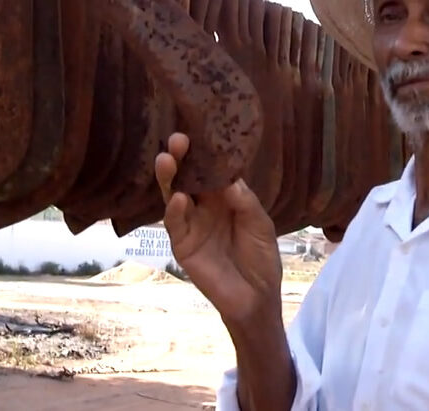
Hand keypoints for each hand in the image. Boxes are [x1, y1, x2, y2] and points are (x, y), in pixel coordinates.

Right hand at [155, 133, 282, 325]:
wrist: (257, 296)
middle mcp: (205, 206)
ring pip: (175, 195)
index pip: (211, 170)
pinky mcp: (183, 244)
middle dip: (181, 159)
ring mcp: (192, 224)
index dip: (205, 153)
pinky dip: (175, 211)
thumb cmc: (262, 257)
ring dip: (170, 178)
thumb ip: (245, 202)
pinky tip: (178, 198)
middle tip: (177, 141)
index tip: (199, 132)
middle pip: (188, 177)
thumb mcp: (261, 225)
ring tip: (166, 160)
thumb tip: (229, 178)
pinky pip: (175, 225)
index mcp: (225, 197)